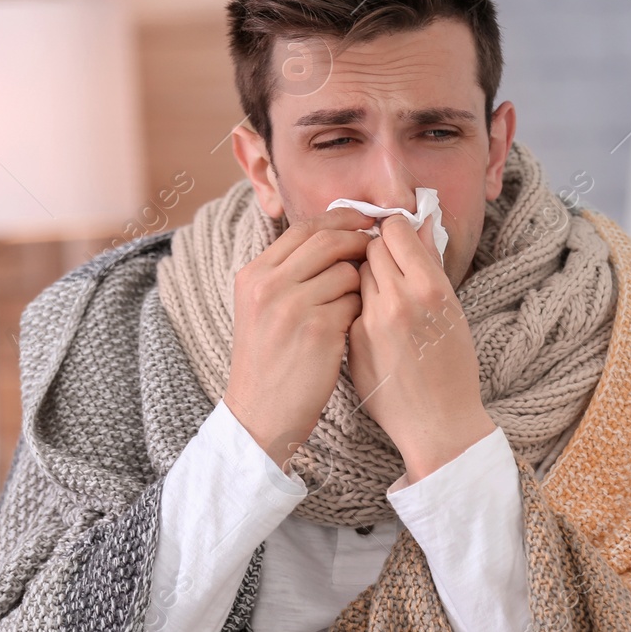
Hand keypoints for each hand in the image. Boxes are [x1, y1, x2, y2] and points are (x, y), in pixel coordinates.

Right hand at [223, 206, 375, 472]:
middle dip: (359, 241)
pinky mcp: (318, 330)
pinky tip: (355, 328)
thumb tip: (332, 235)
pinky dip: (362, 311)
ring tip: (356, 303)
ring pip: (346, 272)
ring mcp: (292, 307)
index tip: (363, 220)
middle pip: (327, 241)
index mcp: (254, 274)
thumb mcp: (260, 308)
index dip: (339, 219)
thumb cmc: (270, 360)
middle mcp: (269, 285)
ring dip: (361, 284)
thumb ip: (286, 273)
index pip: (303, 228)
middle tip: (377, 249)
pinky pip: (356, 303)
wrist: (262, 412)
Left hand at [348, 213, 496, 483]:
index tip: (397, 236)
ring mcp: (371, 322)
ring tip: (384, 295)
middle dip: (376, 250)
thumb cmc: (454, 366)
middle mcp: (398, 301)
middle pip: (370, 249)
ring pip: (356, 275)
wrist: (438, 422)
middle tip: (389, 264)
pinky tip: (373, 323)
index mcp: (430, 288)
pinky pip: (350, 305)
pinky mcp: (352, 342)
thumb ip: (432, 266)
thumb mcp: (453, 310)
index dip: (394, 230)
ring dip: (365, 276)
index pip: (395, 232)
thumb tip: (421, 225)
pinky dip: (358, 306)